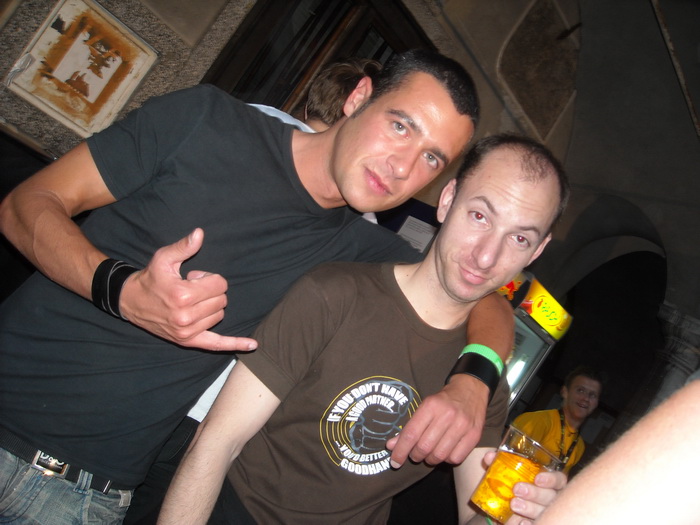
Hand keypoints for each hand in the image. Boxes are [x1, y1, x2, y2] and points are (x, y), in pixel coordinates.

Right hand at [119, 228, 257, 350]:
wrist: (131, 302)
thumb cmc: (151, 278)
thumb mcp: (164, 258)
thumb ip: (184, 247)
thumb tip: (199, 233)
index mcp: (183, 295)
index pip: (220, 285)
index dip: (209, 278)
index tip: (193, 278)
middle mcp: (186, 316)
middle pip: (222, 301)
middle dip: (210, 292)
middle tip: (191, 289)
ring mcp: (187, 332)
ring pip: (220, 316)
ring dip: (210, 307)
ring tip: (190, 302)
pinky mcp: (188, 341)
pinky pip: (217, 344)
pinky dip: (236, 344)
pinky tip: (252, 344)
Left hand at [386, 375, 487, 466]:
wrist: (471, 389)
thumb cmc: (443, 401)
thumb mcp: (424, 407)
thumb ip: (409, 427)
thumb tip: (391, 446)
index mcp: (431, 406)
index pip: (411, 434)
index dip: (400, 450)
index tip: (395, 461)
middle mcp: (447, 415)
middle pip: (424, 447)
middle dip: (415, 455)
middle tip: (415, 454)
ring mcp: (463, 426)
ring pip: (439, 455)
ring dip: (430, 459)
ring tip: (429, 454)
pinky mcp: (474, 435)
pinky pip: (455, 458)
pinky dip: (446, 459)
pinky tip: (445, 452)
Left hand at [481, 448, 566, 524]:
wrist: (498, 506)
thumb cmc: (507, 484)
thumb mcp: (502, 472)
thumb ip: (498, 462)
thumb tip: (489, 456)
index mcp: (546, 481)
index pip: (558, 479)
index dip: (551, 479)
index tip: (537, 479)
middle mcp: (549, 497)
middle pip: (551, 496)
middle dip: (535, 493)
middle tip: (517, 489)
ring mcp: (543, 511)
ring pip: (544, 511)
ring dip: (530, 508)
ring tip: (513, 504)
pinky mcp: (536, 521)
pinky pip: (536, 524)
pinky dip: (529, 523)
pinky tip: (521, 521)